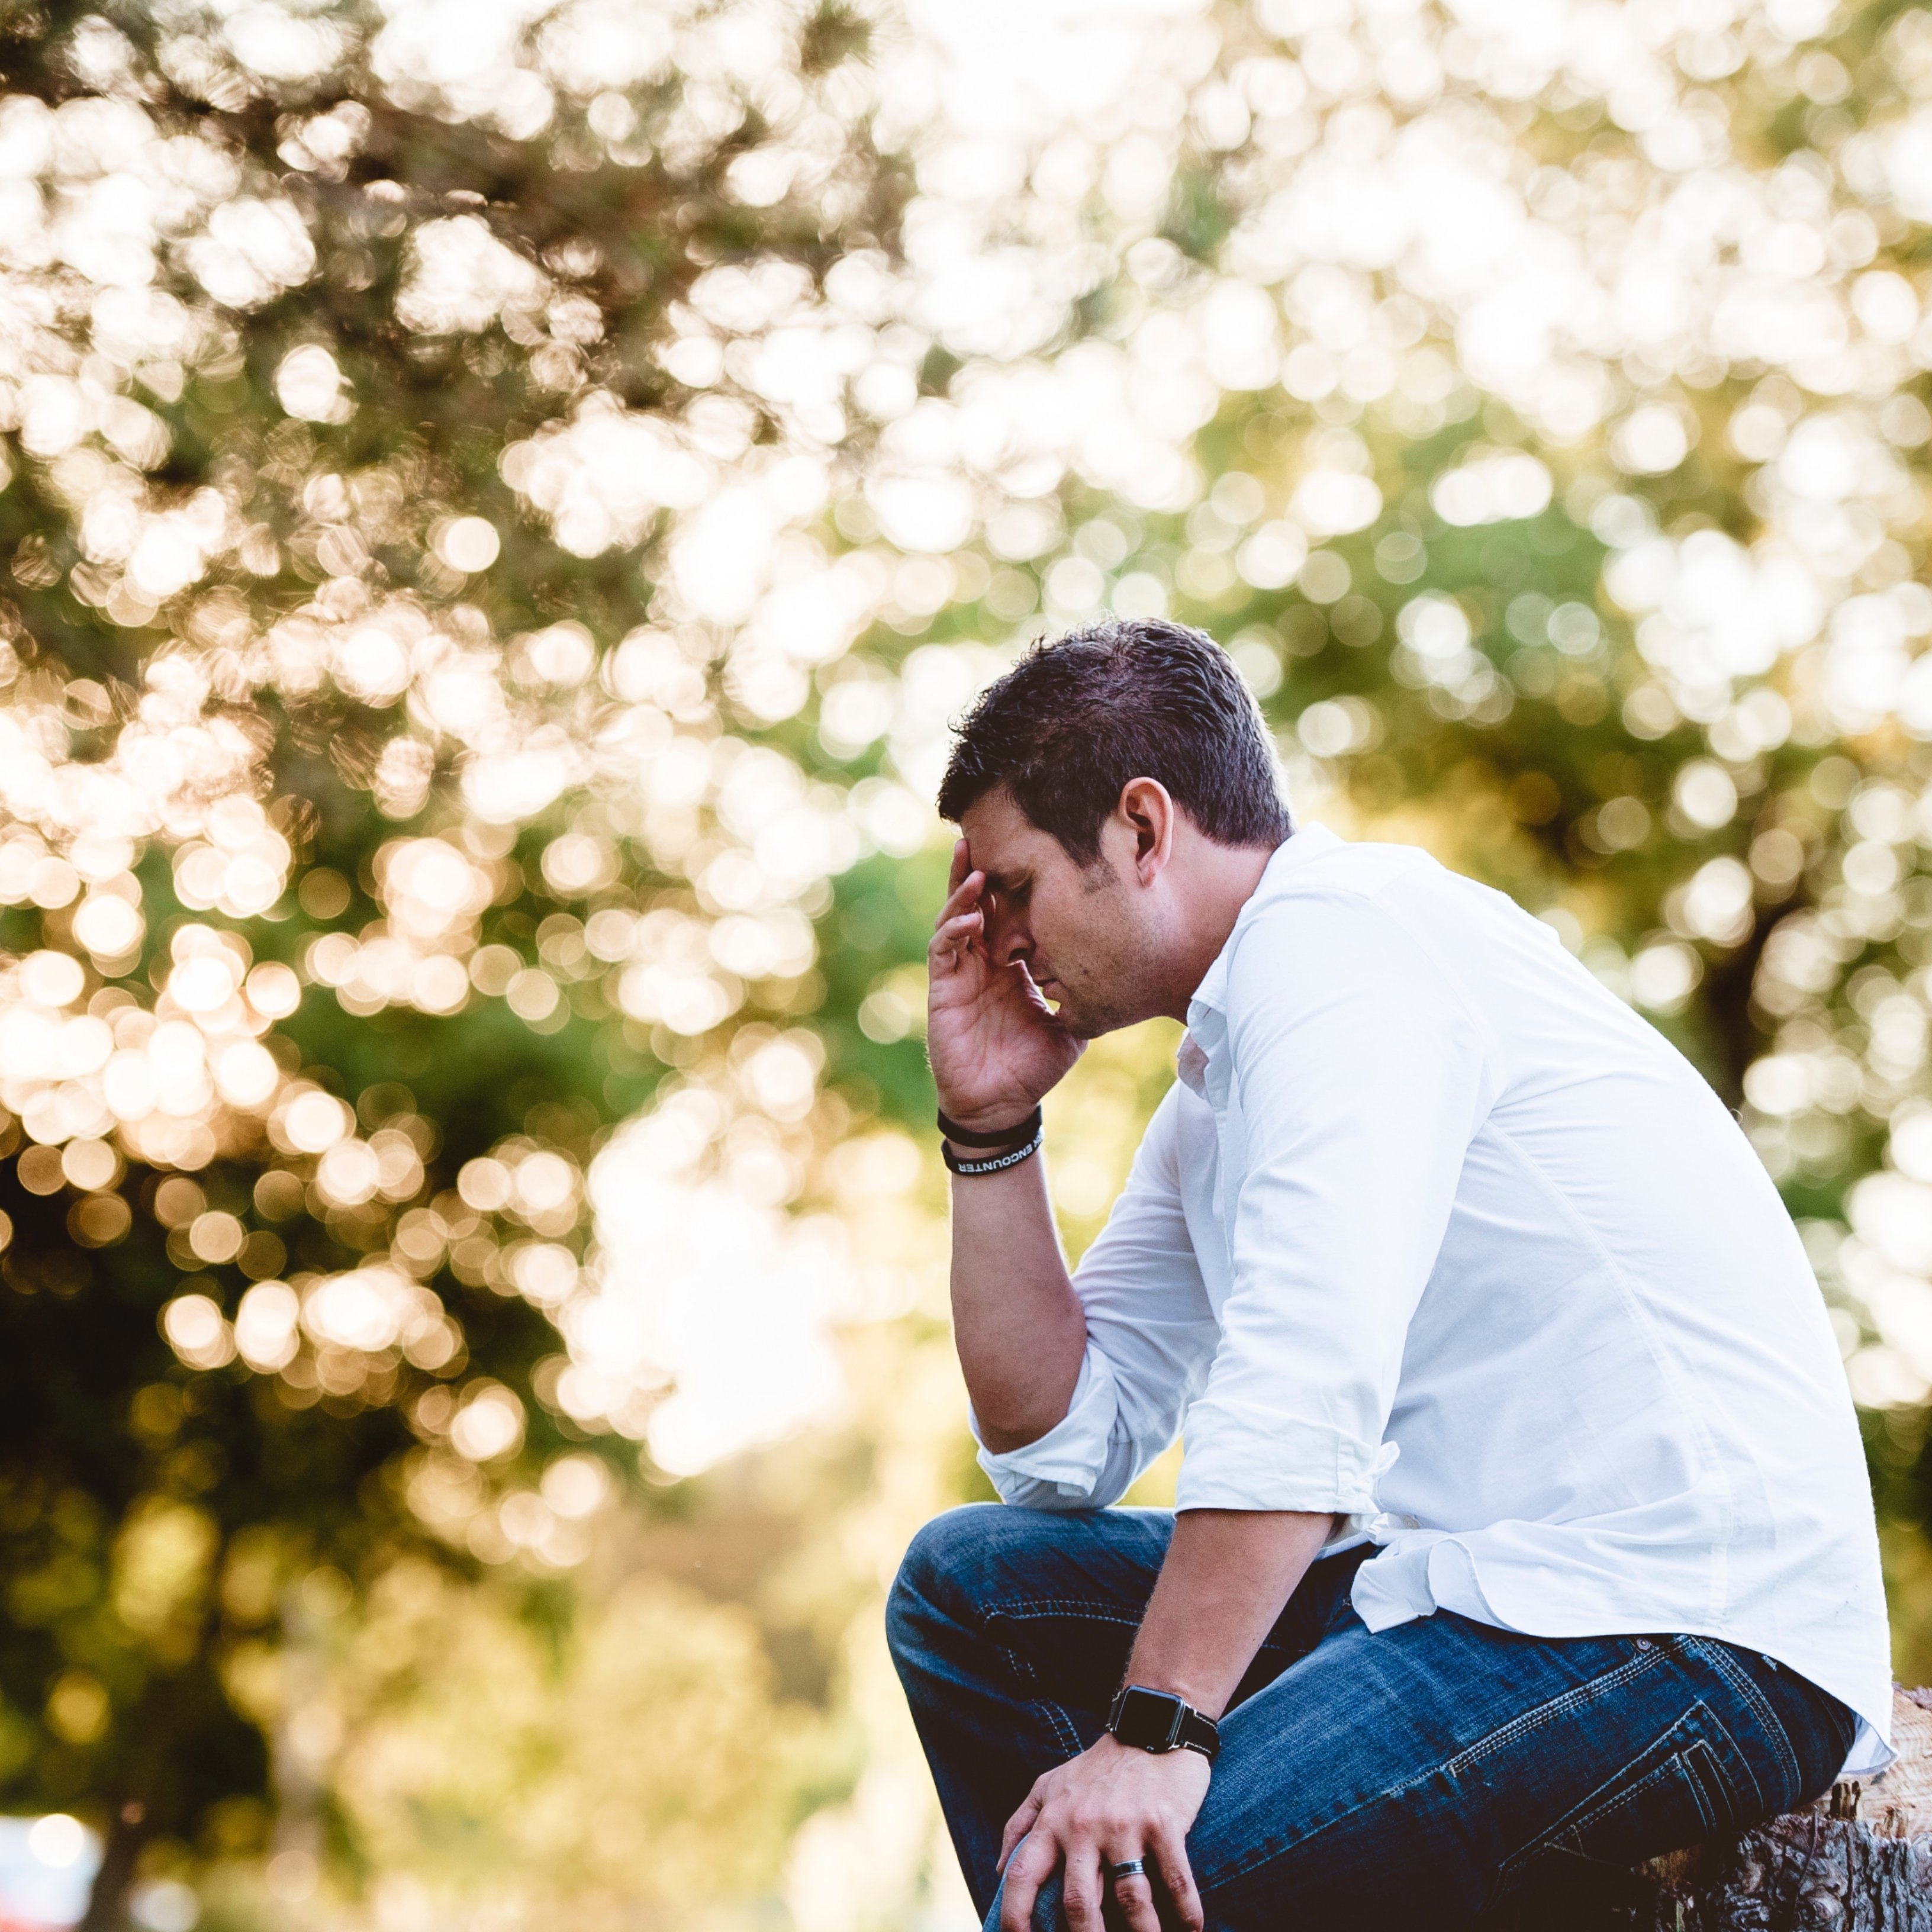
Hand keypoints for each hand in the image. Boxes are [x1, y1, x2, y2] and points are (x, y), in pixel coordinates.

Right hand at [928, 838, 1082, 1132]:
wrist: (1001, 1105)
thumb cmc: (1032, 1067)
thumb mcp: (1071, 1027)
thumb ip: (1086, 999)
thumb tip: (1123, 976)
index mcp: (1013, 964)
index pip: (1011, 913)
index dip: (1016, 884)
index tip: (1032, 851)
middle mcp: (984, 961)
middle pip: (978, 903)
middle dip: (979, 869)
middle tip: (987, 833)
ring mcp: (961, 972)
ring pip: (956, 918)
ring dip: (962, 891)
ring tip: (975, 865)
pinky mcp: (943, 989)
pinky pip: (944, 950)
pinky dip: (954, 930)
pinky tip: (970, 918)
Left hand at [996, 1736, 1207, 1931]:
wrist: (1149, 1725)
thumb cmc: (1096, 1765)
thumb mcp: (1048, 1785)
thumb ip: (1020, 1825)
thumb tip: (999, 1871)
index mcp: (1053, 1820)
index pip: (1022, 1876)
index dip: (1014, 1918)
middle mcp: (1084, 1826)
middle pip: (1079, 1904)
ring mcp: (1126, 1826)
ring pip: (1130, 1901)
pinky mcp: (1164, 1824)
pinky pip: (1175, 1881)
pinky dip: (1187, 1913)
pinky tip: (1192, 1931)